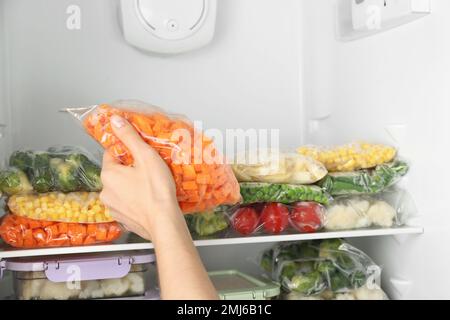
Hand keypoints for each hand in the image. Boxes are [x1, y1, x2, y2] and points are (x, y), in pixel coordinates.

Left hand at [100, 115, 180, 239]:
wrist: (164, 223)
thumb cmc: (157, 190)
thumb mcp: (146, 156)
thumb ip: (129, 136)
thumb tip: (114, 120)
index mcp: (108, 174)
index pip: (111, 154)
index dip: (126, 151)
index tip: (140, 154)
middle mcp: (105, 192)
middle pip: (116, 172)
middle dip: (130, 170)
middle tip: (149, 170)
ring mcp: (113, 208)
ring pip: (121, 189)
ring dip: (132, 186)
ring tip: (151, 187)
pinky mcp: (123, 220)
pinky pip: (127, 205)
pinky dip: (136, 201)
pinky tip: (149, 200)